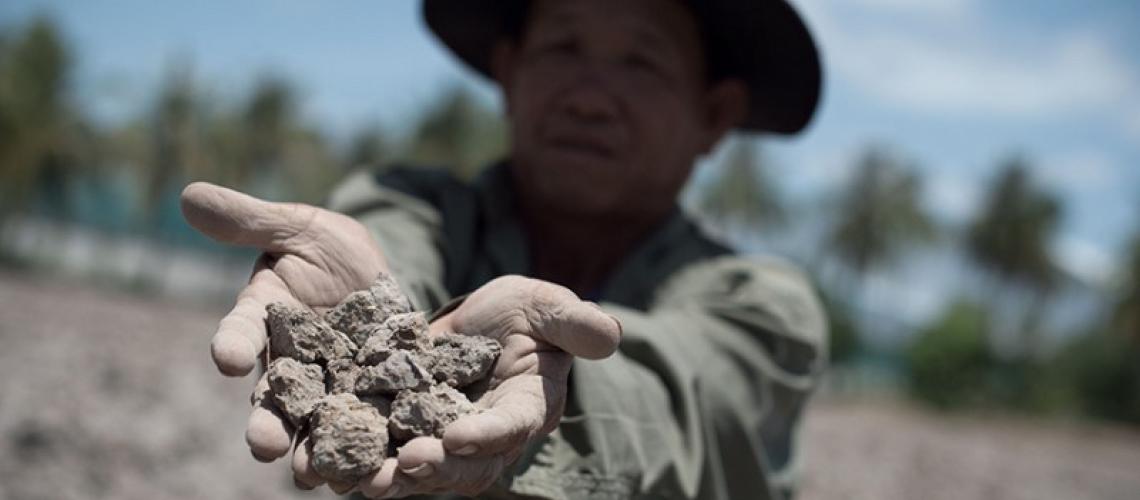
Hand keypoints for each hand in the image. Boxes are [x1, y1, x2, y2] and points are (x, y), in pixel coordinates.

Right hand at [180, 182, 388, 465]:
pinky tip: (374, 474)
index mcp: (264, 318)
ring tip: (311, 476)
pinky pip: (367, 430)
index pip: (239, 332)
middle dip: (266, 423)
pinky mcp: (369, 399)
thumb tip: (189, 195)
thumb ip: (251, 220)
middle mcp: (289, 363)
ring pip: (313, 427)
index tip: (225, 357)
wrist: (379, 277)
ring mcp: (329, 386)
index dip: (232, 343)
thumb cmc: (329, 249)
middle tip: (264, 446)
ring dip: (311, 452)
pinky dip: (368, 453)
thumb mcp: (299, 227)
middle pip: (271, 400)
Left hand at [356, 276, 620, 497]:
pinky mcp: (410, 430)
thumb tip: (610, 334)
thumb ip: (573, 322)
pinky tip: (326, 456)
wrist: (482, 321)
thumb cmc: (525, 313)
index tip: (455, 436)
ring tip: (359, 478)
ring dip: (391, 477)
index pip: (510, 427)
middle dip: (433, 469)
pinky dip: (359, 456)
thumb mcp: (547, 306)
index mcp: (527, 407)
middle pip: (464, 465)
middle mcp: (487, 435)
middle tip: (402, 466)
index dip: (485, 435)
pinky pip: (385, 450)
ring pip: (422, 469)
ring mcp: (446, 438)